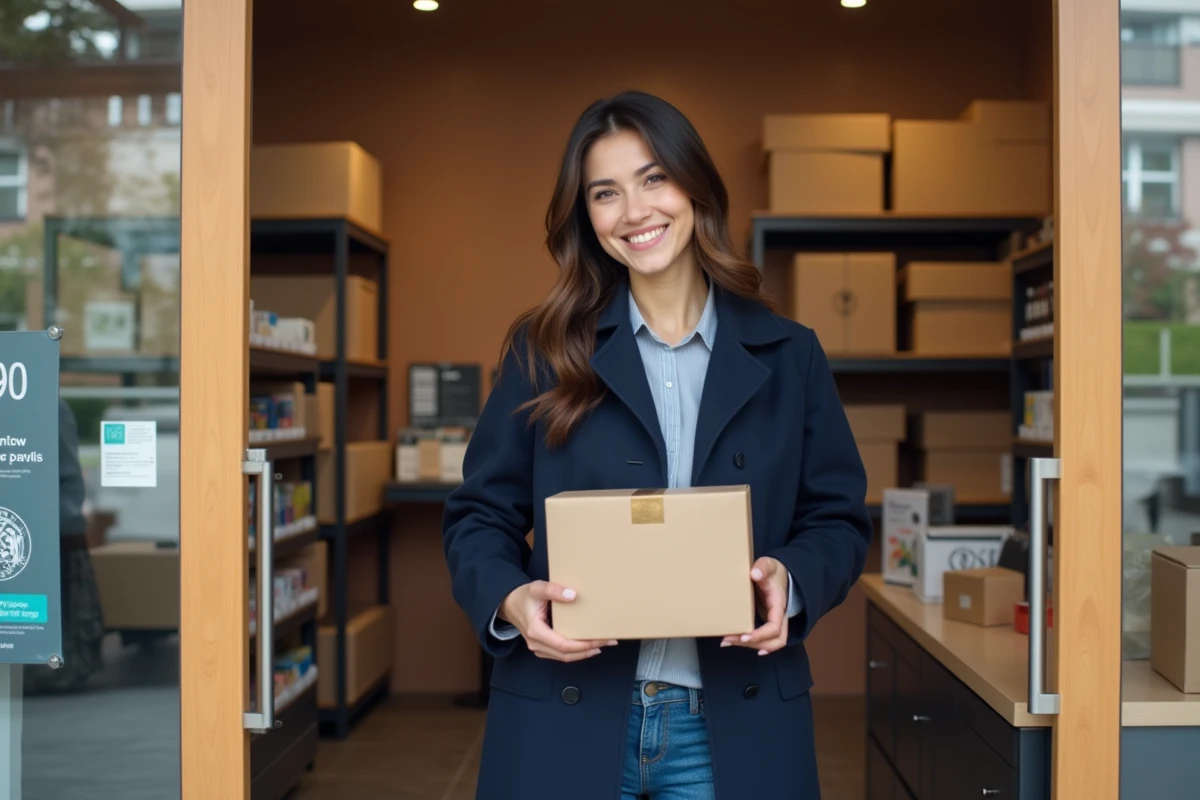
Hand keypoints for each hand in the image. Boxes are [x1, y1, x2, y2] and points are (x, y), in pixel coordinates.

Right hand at [499, 581, 616, 661]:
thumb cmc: (524, 596)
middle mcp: (536, 644)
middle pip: (566, 654)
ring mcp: (538, 648)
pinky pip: (560, 654)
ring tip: (602, 644)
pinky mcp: (542, 647)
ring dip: (584, 653)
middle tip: (609, 641)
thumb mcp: (537, 588)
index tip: (600, 639)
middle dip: (589, 649)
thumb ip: (553, 590)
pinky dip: (576, 652)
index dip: (584, 645)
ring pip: (564, 657)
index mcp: (536, 631)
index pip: (564, 645)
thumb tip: (573, 595)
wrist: (509, 604)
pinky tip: (588, 646)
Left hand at [721, 557, 788, 655]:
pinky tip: (737, 643)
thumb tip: (754, 574)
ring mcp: (774, 621)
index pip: (775, 628)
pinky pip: (764, 638)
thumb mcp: (769, 565)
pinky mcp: (766, 621)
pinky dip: (752, 644)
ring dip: (750, 646)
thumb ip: (763, 567)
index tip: (744, 636)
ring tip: (727, 642)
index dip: (761, 635)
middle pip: (774, 641)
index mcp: (779, 605)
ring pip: (770, 643)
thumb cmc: (773, 571)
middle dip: (753, 644)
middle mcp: (779, 617)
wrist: (779, 574)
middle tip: (729, 640)